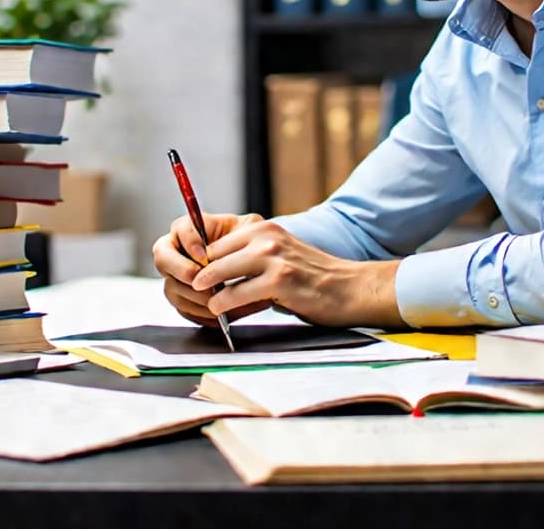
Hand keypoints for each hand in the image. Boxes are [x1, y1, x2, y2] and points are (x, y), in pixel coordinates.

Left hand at [156, 213, 404, 328]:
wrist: (349, 288)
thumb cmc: (313, 278)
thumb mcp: (280, 255)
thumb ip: (251, 257)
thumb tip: (214, 271)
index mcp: (263, 229)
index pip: (216, 242)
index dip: (204, 263)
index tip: (196, 280)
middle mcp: (265, 237)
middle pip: (212, 255)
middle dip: (200, 277)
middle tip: (194, 294)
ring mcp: (272, 257)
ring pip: (218, 273)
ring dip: (208, 292)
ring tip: (207, 304)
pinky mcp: (278, 280)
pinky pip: (235, 294)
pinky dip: (223, 306)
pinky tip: (223, 314)